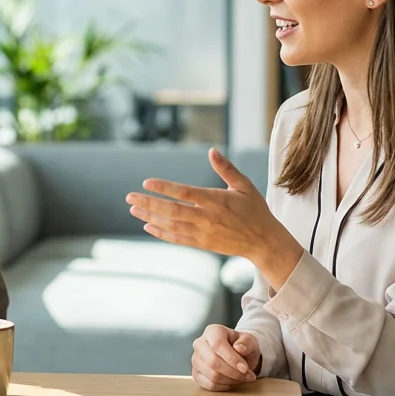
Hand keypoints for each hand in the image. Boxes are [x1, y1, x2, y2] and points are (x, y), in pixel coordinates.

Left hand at [126, 148, 297, 264]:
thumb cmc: (255, 209)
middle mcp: (207, 217)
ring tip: (134, 210)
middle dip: (149, 203)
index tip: (146, 182)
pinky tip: (148, 226)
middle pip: (172, 210)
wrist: (264, 241)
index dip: (164, 188)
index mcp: (216, 200)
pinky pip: (178, 239)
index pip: (185, 192)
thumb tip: (211, 150)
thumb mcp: (244, 185)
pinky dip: (161, 233)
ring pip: (172, 225)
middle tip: (129, 197)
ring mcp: (204, 233)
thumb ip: (226, 169)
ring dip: (151, 217)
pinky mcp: (203, 244)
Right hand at [192, 325, 260, 391]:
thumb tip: (239, 348)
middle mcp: (200, 344)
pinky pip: (209, 385)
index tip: (245, 368)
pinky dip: (224, 386)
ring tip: (242, 378)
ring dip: (231, 380)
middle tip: (249, 375)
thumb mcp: (250, 341)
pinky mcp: (196, 373)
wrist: (238, 355)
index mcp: (212, 331)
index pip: (217, 345)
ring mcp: (196, 359)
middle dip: (234, 372)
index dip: (232, 359)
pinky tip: (232, 382)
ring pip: (212, 375)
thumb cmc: (243, 346)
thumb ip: (246, 343)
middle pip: (213, 362)